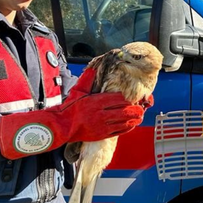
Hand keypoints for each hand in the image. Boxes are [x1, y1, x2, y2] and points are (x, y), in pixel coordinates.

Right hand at [0, 68, 144, 158]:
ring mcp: (102, 126)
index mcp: (96, 102)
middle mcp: (100, 114)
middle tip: (142, 106)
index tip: (135, 95)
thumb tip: (93, 66)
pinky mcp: (102, 135)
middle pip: (125, 111)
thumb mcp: (77, 91)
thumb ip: (87, 79)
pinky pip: (120, 132)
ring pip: (124, 122)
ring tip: (140, 115)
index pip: (118, 99)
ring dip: (135, 118)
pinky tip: (132, 123)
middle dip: (136, 109)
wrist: (60, 127)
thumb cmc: (69, 108)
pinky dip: (128, 127)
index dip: (129, 98)